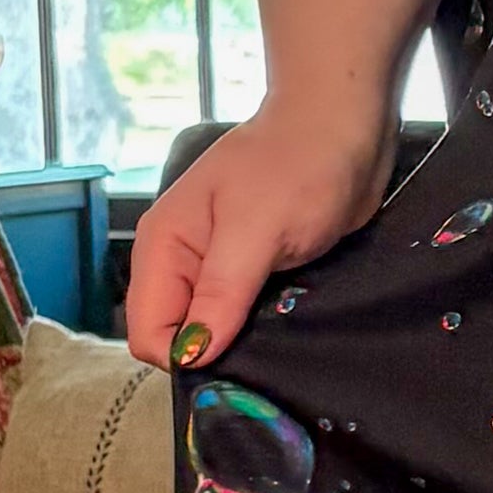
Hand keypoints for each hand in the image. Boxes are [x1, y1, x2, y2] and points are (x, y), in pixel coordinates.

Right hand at [124, 101, 400, 374]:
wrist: (344, 127)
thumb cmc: (298, 163)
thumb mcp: (256, 229)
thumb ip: (219, 291)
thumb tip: (192, 354)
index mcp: (164, 245)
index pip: (147, 330)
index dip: (183, 355)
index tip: (231, 364)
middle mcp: (183, 261)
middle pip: (177, 336)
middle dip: (212, 353)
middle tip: (262, 352)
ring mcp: (218, 268)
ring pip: (213, 332)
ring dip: (242, 344)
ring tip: (280, 337)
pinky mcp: (254, 274)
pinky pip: (245, 319)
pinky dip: (263, 329)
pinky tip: (289, 326)